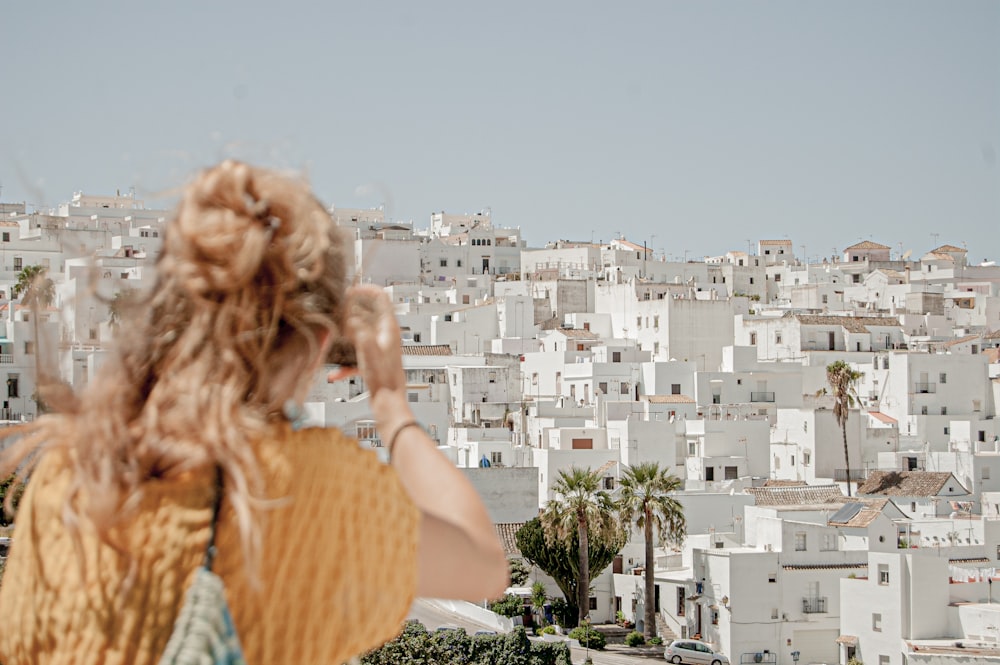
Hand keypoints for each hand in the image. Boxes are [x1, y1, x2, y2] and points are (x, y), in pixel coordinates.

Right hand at [338, 286, 410, 427]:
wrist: (389, 402)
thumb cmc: (384, 379)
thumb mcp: (368, 350)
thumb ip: (360, 330)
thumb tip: (351, 316)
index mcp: (388, 328)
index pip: (381, 297)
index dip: (365, 290)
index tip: (349, 291)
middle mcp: (386, 335)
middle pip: (368, 313)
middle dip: (351, 311)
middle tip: (337, 311)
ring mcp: (380, 347)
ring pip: (361, 332)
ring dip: (347, 334)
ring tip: (335, 336)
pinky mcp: (374, 360)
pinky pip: (358, 354)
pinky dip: (347, 361)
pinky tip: (335, 374)